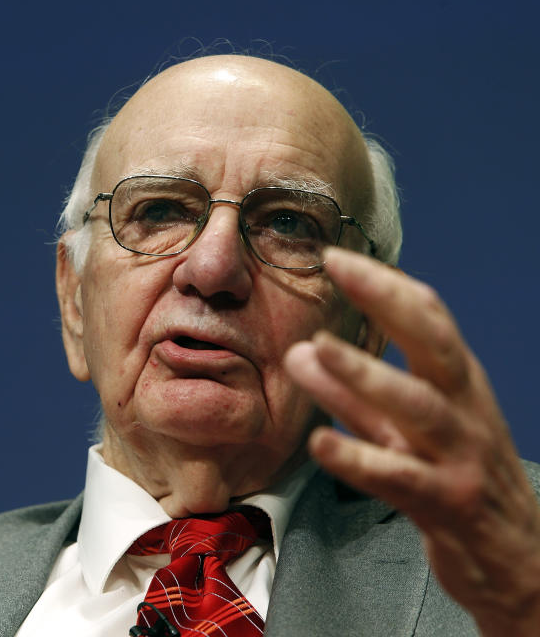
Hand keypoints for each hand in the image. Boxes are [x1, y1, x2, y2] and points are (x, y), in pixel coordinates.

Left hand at [284, 247, 539, 636]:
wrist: (517, 562)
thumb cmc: (454, 481)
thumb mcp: (403, 432)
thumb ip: (352, 395)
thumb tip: (302, 352)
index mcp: (459, 386)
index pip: (430, 319)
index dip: (386, 285)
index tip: (337, 257)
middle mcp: (466, 412)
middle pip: (434, 344)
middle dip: (386, 301)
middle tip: (337, 268)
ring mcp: (462, 458)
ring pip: (418, 407)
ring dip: (366, 374)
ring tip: (315, 348)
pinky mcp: (449, 504)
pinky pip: (401, 477)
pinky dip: (359, 458)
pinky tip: (319, 442)